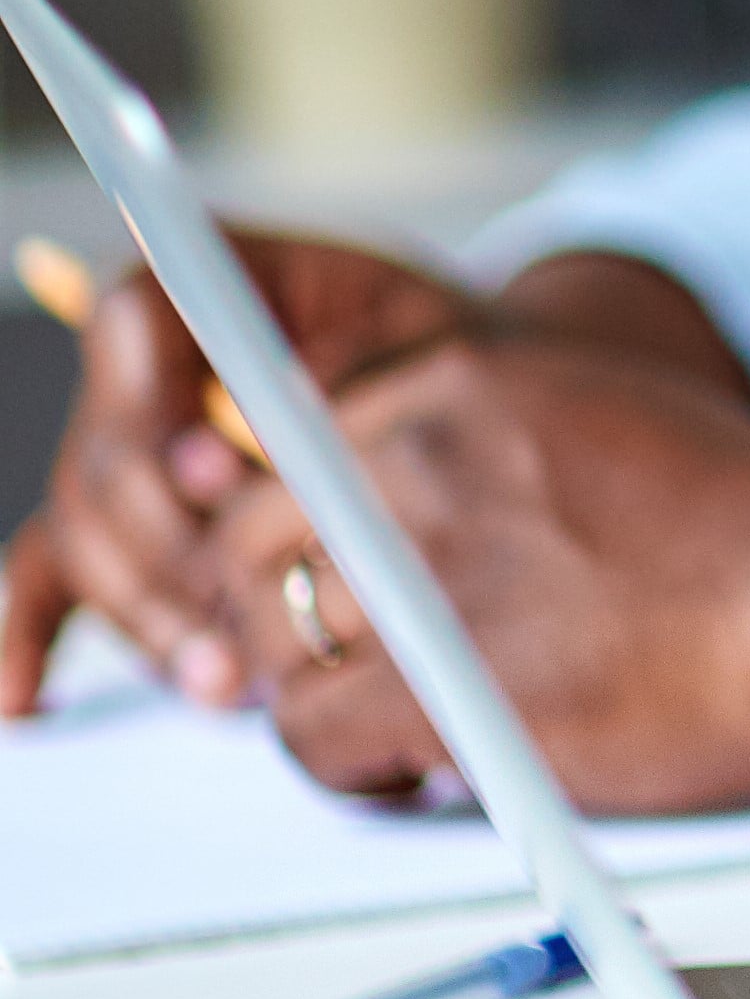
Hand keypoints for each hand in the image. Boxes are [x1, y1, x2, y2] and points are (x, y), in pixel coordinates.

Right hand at [0, 231, 470, 717]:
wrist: (457, 393)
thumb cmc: (433, 353)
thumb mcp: (419, 325)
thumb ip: (358, 359)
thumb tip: (290, 428)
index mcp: (195, 296)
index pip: (133, 328)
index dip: (163, 409)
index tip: (220, 471)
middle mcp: (130, 382)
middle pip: (107, 467)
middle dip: (171, 551)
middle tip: (238, 611)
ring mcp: (111, 465)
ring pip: (91, 547)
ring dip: (155, 621)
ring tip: (227, 680)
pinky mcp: (112, 535)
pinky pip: (47, 582)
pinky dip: (28, 641)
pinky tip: (27, 702)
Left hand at [195, 331, 749, 813]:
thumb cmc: (747, 528)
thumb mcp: (590, 413)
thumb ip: (469, 438)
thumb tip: (360, 493)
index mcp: (454, 388)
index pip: (278, 448)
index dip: (292, 529)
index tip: (321, 577)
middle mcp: (416, 463)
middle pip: (248, 549)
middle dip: (282, 615)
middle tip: (347, 661)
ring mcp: (418, 572)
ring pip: (271, 646)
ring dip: (313, 693)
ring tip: (387, 721)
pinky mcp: (430, 681)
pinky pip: (309, 734)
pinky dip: (343, 766)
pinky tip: (407, 766)